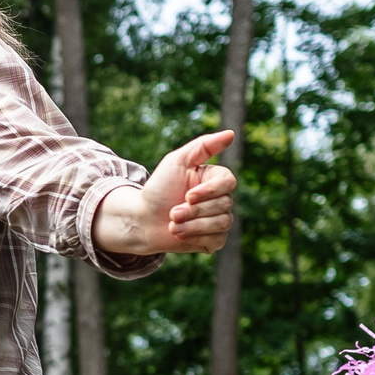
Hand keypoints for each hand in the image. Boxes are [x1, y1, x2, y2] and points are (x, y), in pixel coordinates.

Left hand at [97, 129, 238, 254]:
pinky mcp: (214, 240)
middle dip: (194, 211)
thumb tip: (231, 134)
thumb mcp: (177, 161)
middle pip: (224, 205)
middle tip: (173, 212)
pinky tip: (181, 234)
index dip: (209, 191)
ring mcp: (219, 220)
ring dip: (193, 225)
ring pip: (222, 223)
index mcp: (215, 179)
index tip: (187, 196)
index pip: (228, 183)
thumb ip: (203, 146)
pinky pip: (217, 240)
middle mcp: (221, 199)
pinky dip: (196, 238)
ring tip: (173, 224)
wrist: (143, 219)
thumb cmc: (159, 189)